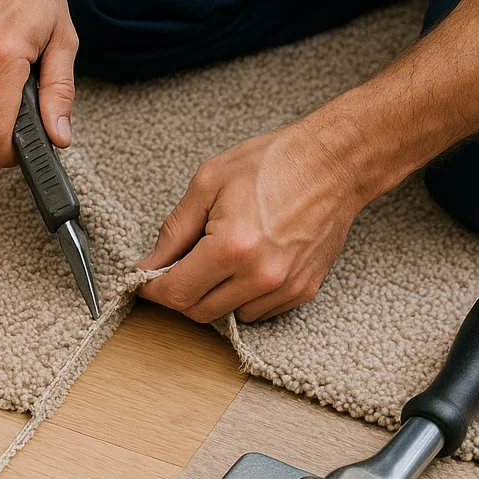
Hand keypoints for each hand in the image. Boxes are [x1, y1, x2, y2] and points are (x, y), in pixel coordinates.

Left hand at [136, 114, 364, 323]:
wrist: (333, 164)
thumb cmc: (273, 163)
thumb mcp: (208, 182)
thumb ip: (174, 229)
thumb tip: (149, 264)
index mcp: (232, 247)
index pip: (177, 292)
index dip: (152, 289)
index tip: (145, 280)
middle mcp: (260, 276)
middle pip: (199, 312)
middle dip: (181, 293)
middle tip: (179, 265)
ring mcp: (285, 288)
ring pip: (229, 316)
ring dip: (214, 295)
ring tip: (220, 257)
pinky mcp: (303, 291)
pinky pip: (259, 312)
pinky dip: (243, 296)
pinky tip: (247, 263)